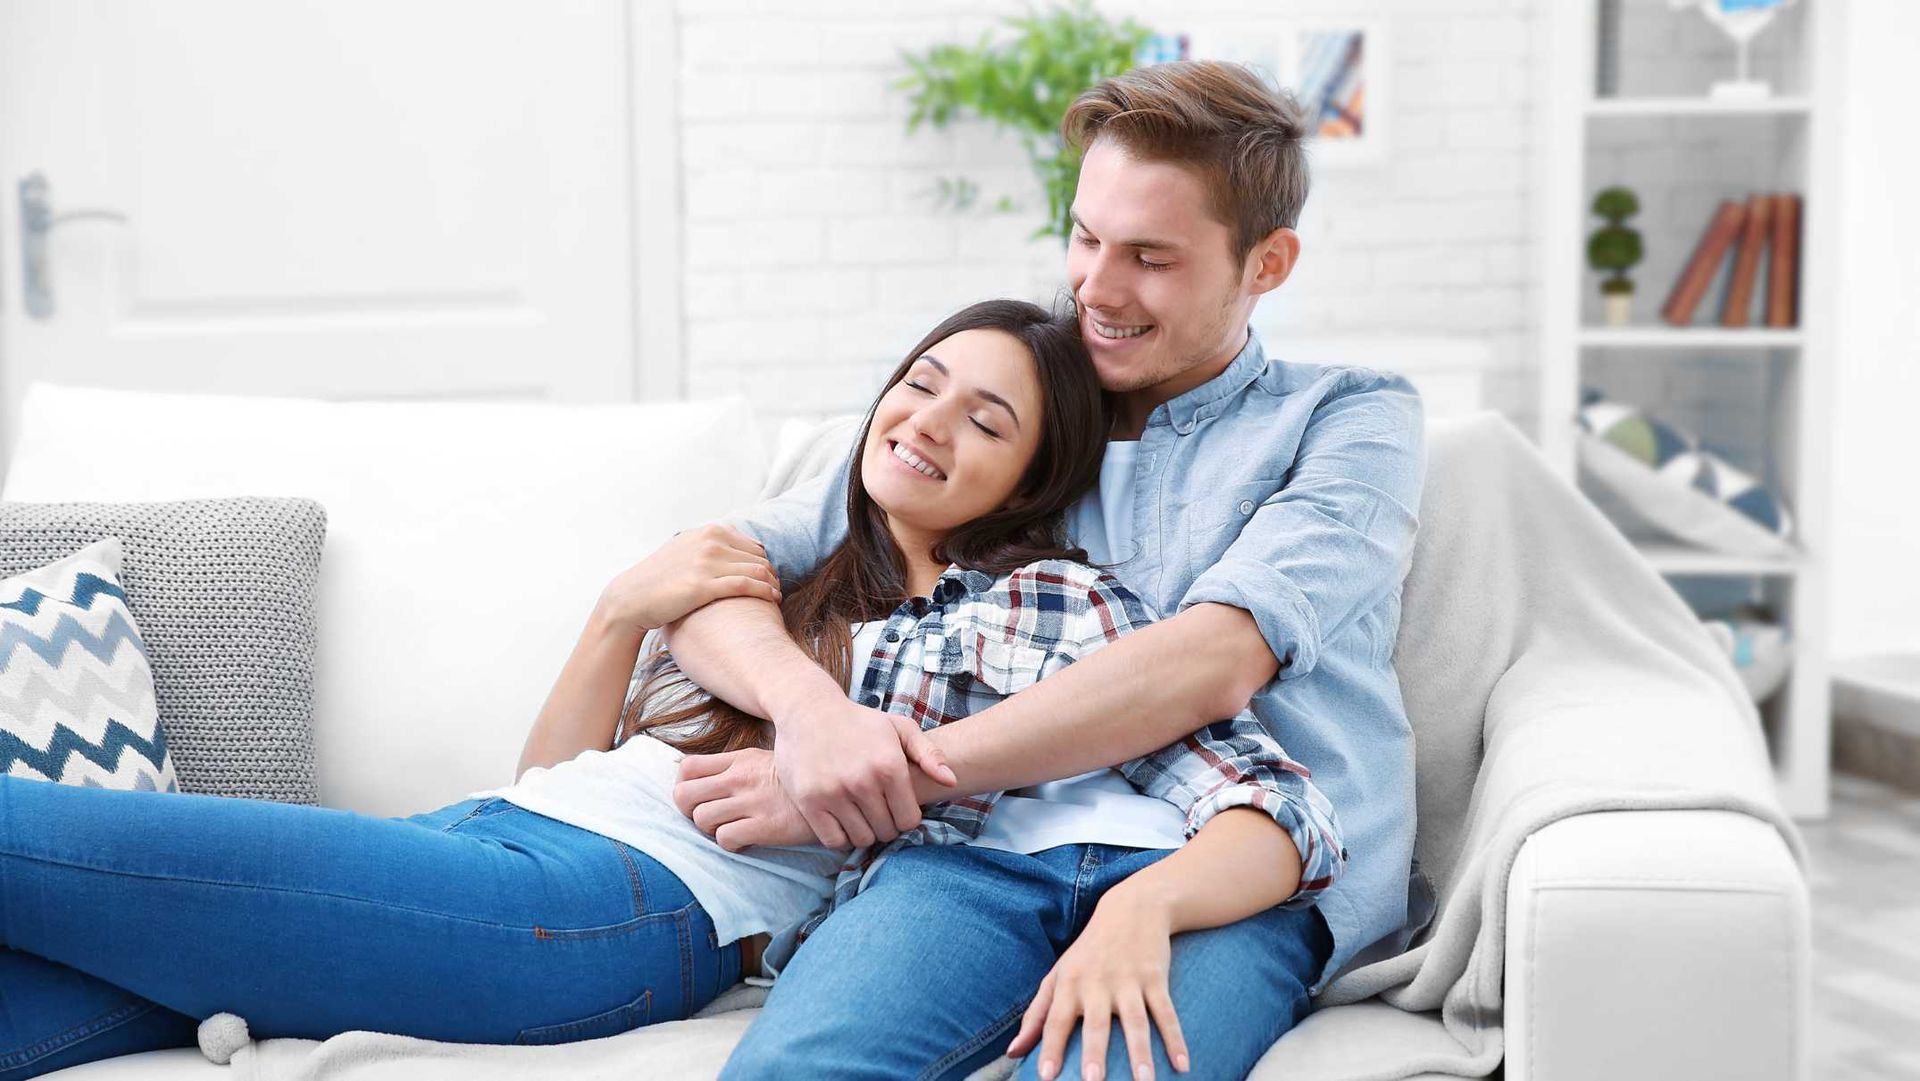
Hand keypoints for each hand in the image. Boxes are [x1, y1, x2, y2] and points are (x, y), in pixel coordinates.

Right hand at [598, 524, 780, 633]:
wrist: (632, 598)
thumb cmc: (660, 578)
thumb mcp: (686, 549)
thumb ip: (710, 543)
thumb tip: (737, 543)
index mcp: (708, 531)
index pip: (753, 545)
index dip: (765, 562)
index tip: (769, 577)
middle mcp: (709, 542)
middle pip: (759, 557)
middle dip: (772, 574)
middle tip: (777, 590)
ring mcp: (706, 563)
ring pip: (757, 570)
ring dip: (773, 584)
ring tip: (776, 597)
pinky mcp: (703, 586)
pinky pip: (746, 585)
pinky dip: (765, 592)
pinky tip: (773, 600)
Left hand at [672, 748, 817, 850]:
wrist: (837, 789)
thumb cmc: (799, 780)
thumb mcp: (767, 760)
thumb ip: (740, 767)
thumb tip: (715, 780)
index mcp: (739, 760)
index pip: (687, 768)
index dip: (683, 786)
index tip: (699, 798)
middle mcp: (739, 778)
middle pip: (684, 795)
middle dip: (689, 812)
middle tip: (709, 819)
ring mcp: (751, 801)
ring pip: (701, 819)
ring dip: (710, 830)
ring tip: (730, 830)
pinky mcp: (765, 825)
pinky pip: (726, 839)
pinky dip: (731, 845)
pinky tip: (747, 842)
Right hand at [771, 693, 956, 848]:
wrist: (809, 711)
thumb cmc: (860, 722)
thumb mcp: (899, 727)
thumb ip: (929, 754)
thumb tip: (951, 780)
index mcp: (889, 766)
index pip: (909, 820)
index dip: (905, 817)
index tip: (896, 807)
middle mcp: (862, 782)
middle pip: (886, 831)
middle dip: (886, 824)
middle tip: (878, 810)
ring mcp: (834, 793)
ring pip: (862, 838)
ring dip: (864, 831)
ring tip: (860, 814)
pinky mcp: (809, 802)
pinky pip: (834, 840)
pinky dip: (840, 836)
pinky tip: (842, 819)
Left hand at [1008, 885, 1190, 1080]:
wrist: (1131, 908)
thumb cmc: (1088, 951)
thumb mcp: (1058, 975)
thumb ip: (1036, 1015)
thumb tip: (1013, 1052)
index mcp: (1069, 984)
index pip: (1055, 1020)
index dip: (1050, 1048)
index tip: (1046, 1077)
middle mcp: (1097, 983)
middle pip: (1095, 1023)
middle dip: (1094, 1052)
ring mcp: (1128, 980)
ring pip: (1136, 1021)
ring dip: (1140, 1053)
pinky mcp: (1155, 978)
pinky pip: (1166, 1012)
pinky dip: (1175, 1039)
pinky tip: (1182, 1065)